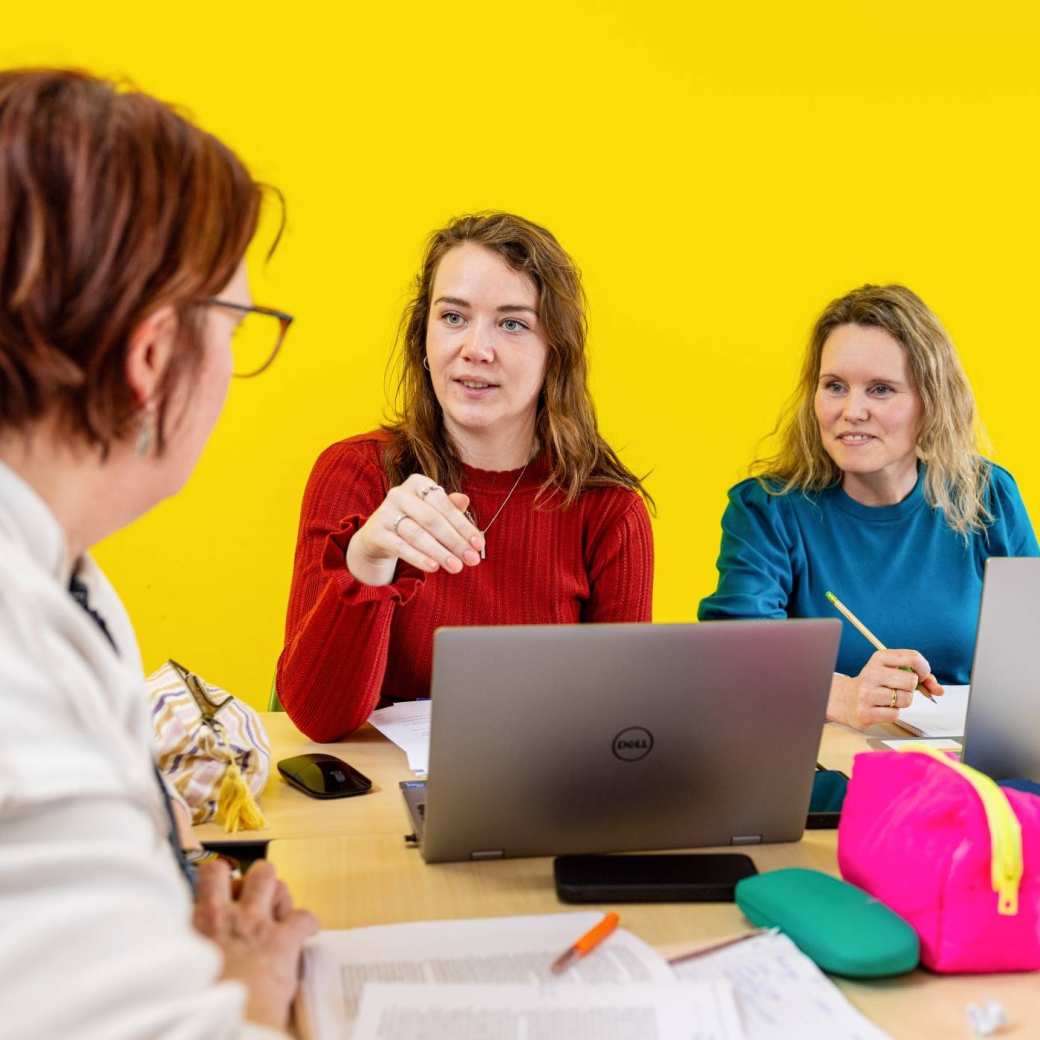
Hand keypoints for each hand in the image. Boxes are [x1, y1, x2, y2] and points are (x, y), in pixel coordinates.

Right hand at [193, 859, 317, 1031]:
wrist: (224, 1028)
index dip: (220, 879)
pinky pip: (304, 917)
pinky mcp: (281, 940)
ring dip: (278, 892)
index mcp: (197, 923)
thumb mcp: (185, 966)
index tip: (225, 890)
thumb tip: (199, 940)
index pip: (209, 876)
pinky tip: (305, 935)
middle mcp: (226, 915)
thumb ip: (194, 943)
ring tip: (278, 910)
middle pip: (244, 871)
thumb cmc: (200, 1004)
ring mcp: (255, 923)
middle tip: (255, 897)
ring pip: (273, 880)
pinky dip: (307, 925)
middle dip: (253, 877)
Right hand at [346, 473, 485, 586]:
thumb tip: (465, 500)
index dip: (464, 525)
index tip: (479, 544)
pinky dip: (418, 558)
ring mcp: (385, 512)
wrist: (379, 535)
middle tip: (472, 560)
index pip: (444, 504)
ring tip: (456, 567)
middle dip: (455, 542)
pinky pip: (400, 547)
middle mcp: (399, 494)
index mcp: (418, 483)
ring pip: (417, 534)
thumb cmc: (415, 521)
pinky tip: (434, 567)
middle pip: (432, 520)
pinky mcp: (375, 532)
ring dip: (440, 552)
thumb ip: (450, 508)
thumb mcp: (434, 512)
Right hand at [827, 649, 944, 729]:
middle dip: (911, 688)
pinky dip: (893, 713)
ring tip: (890, 699)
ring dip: (903, 702)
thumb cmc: (875, 684)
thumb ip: (918, 676)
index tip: (921, 675)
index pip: (913, 657)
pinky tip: (882, 708)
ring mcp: (866, 693)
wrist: (845, 699)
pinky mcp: (865, 712)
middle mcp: (871, 673)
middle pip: (911, 680)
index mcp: (879, 658)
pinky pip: (895, 714)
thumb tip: (938, 689)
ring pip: (905, 699)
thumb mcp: (892, 671)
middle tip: (900, 688)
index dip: (924, 669)